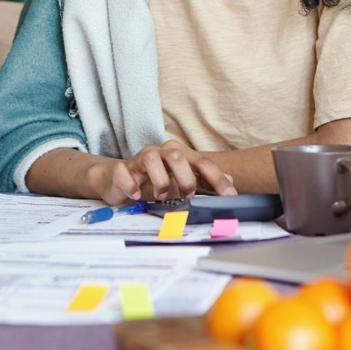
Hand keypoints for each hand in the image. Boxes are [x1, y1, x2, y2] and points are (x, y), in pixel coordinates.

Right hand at [87, 140, 236, 204]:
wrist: (120, 180)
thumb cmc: (154, 181)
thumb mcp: (182, 182)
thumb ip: (205, 180)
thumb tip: (230, 180)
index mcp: (178, 154)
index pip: (202, 162)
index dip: (217, 179)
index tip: (230, 195)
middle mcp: (160, 152)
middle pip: (177, 156)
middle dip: (186, 178)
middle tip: (188, 194)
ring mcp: (140, 159)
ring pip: (152, 158)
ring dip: (160, 181)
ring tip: (162, 197)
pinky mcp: (122, 169)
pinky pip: (125, 172)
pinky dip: (133, 186)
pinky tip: (137, 195)